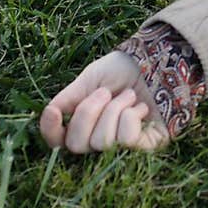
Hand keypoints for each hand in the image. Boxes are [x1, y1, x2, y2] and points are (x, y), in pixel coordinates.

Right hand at [39, 50, 170, 153]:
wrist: (158, 59)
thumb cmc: (124, 70)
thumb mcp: (91, 79)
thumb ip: (68, 99)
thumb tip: (48, 114)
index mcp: (83, 124)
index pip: (57, 142)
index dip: (51, 131)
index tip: (54, 112)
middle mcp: (99, 140)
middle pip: (76, 145)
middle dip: (89, 112)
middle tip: (107, 92)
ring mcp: (122, 147)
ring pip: (102, 141)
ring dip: (115, 110)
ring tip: (129, 96)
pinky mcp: (146, 147)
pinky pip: (125, 140)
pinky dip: (131, 117)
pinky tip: (141, 108)